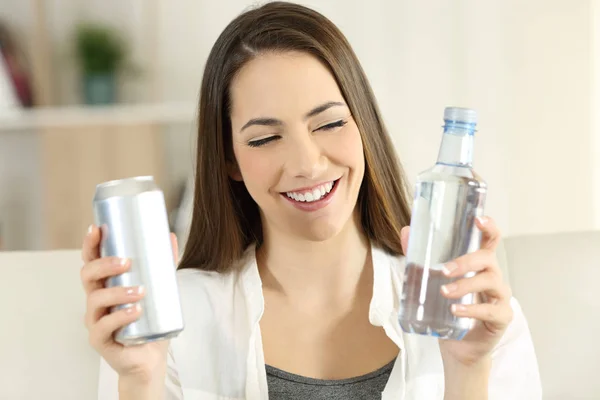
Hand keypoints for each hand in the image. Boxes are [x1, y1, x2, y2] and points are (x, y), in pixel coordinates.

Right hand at [80, 224, 178, 382]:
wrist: (150, 357)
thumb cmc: (149, 321)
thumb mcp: (159, 288)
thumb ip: (163, 263)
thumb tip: (171, 235)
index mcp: (105, 284)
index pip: (92, 260)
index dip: (90, 244)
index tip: (98, 229)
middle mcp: (95, 300)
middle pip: (88, 276)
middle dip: (104, 265)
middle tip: (127, 262)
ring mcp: (95, 320)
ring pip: (96, 300)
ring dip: (117, 292)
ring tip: (140, 291)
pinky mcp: (99, 339)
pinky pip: (103, 326)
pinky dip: (119, 317)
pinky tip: (135, 312)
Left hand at [400, 216, 512, 366]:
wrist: (458, 347)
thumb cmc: (447, 308)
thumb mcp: (430, 281)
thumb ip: (419, 257)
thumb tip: (406, 231)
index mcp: (479, 263)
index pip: (490, 239)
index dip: (488, 226)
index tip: (478, 219)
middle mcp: (493, 276)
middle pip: (487, 259)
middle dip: (466, 261)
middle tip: (443, 270)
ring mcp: (500, 297)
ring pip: (490, 282)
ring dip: (465, 285)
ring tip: (444, 292)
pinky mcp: (502, 317)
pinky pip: (490, 310)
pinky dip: (472, 309)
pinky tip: (456, 310)